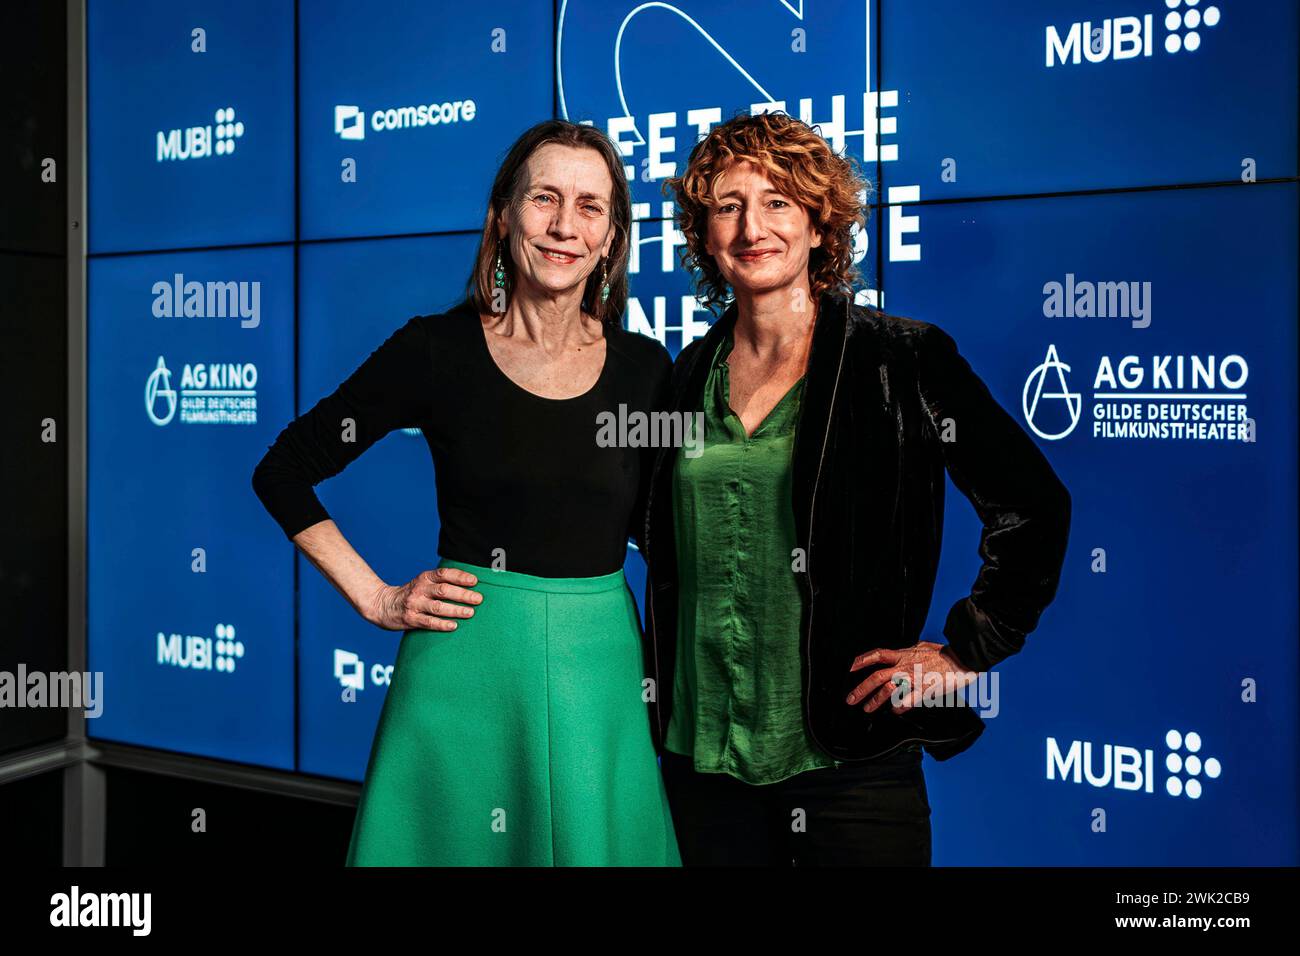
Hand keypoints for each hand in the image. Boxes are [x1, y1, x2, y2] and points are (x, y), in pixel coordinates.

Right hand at [366, 567, 482, 631]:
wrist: (382, 605)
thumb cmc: (411, 594)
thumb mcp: (423, 583)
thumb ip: (440, 582)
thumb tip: (470, 585)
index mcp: (424, 578)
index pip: (444, 574)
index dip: (460, 576)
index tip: (475, 581)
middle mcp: (419, 589)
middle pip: (444, 590)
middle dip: (463, 594)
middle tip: (479, 599)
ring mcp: (414, 604)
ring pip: (438, 607)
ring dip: (456, 610)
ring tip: (470, 612)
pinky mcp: (410, 619)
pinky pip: (428, 622)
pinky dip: (442, 624)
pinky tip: (454, 626)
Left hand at [845, 641, 977, 714]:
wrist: (962, 659)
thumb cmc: (944, 653)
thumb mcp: (922, 646)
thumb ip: (908, 651)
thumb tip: (901, 652)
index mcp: (904, 655)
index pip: (878, 655)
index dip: (861, 660)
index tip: (849, 668)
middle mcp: (905, 666)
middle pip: (878, 676)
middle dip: (861, 688)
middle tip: (850, 699)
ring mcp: (914, 678)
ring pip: (889, 690)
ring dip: (875, 700)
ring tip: (867, 708)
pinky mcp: (925, 690)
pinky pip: (907, 700)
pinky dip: (899, 707)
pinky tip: (895, 711)